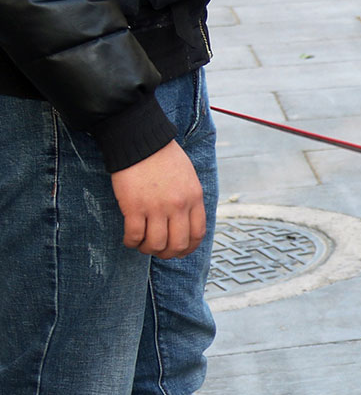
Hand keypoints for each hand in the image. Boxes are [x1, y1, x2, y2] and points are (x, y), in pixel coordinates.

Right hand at [109, 140, 206, 258]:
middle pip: (177, 244)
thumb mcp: (188, 177)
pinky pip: (134, 235)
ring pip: (156, 243)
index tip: (180, 251)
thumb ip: (190, 199)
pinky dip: (131, 242)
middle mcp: (178, 206)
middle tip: (158, 251)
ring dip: (148, 249)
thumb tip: (186, 221)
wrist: (140, 141)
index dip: (188, 247)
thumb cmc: (163, 157)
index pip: (197, 234)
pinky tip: (129, 240)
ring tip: (142, 245)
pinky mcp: (134, 206)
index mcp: (194, 198)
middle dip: (168, 253)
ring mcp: (156, 208)